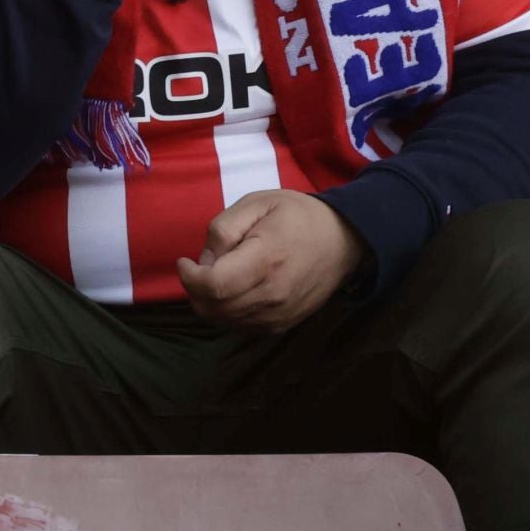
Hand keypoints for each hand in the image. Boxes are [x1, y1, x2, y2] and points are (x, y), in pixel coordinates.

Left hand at [177, 190, 366, 331]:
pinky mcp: (283, 325)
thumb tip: (205, 261)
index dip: (189, 277)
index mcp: (266, 260)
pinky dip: (226, 311)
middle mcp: (274, 295)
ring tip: (220, 274)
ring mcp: (280, 315)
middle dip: (194, 288)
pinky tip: (234, 289)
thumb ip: (223, 229)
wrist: (344, 241)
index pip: (214, 286)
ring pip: (224, 321)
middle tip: (201, 266)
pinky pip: (240, 326)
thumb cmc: (297, 216)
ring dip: (209, 301)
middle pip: (214, 308)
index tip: (185, 262)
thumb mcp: (256, 203)